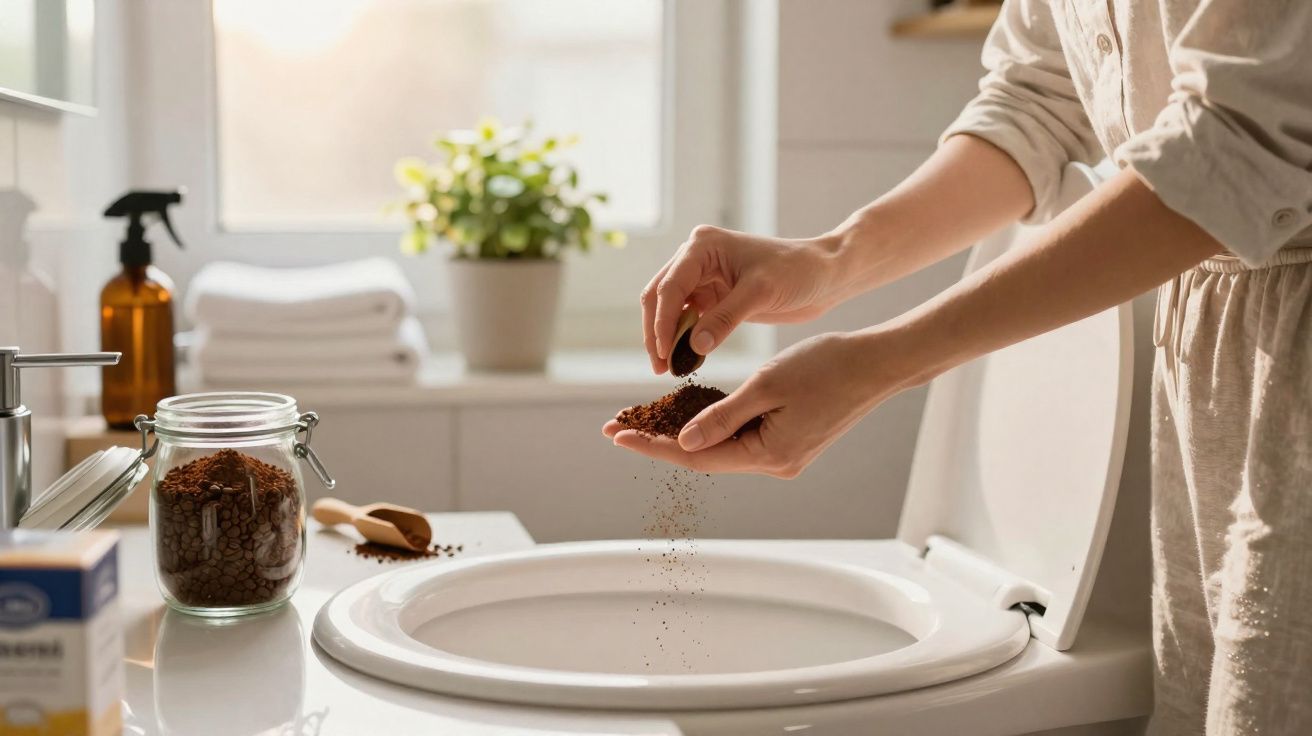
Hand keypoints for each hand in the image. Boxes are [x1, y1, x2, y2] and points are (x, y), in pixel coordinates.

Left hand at [604, 331, 908, 477]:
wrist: (876, 364)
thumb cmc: (826, 367)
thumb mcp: (766, 385)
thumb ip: (722, 416)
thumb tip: (681, 442)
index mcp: (769, 456)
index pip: (695, 457)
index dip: (653, 446)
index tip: (617, 437)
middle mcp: (774, 465)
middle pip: (704, 457)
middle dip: (658, 440)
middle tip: (616, 426)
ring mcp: (783, 456)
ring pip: (720, 447)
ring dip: (682, 433)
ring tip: (641, 419)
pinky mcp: (788, 442)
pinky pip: (740, 438)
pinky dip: (712, 425)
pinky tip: (685, 413)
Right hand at [641, 225, 840, 372]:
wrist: (824, 275)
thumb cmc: (797, 271)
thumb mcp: (760, 293)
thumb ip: (724, 318)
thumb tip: (692, 347)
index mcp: (704, 246)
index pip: (670, 286)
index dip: (662, 322)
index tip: (664, 353)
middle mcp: (697, 257)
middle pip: (659, 296)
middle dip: (657, 331)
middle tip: (660, 367)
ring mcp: (703, 277)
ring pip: (669, 308)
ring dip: (667, 336)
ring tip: (669, 368)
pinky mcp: (714, 296)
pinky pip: (688, 318)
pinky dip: (684, 338)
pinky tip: (687, 359)